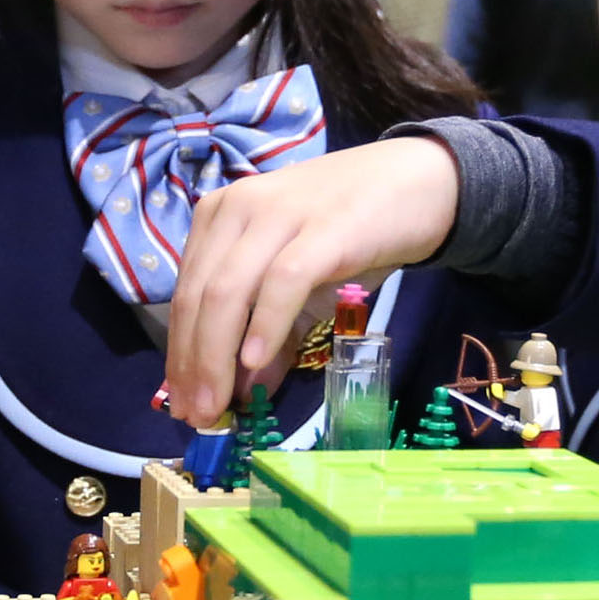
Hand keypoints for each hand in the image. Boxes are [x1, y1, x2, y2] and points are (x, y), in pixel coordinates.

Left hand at [162, 138, 460, 426]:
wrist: (419, 182)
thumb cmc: (352, 230)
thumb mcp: (300, 282)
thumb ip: (269, 331)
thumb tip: (242, 391)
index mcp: (221, 216)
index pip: (186, 295)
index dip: (179, 354)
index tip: (182, 404)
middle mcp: (238, 208)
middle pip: (198, 297)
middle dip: (192, 364)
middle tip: (198, 418)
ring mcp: (278, 213)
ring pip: (228, 292)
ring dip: (217, 357)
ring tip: (219, 405)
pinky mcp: (323, 228)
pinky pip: (282, 281)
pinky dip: (264, 324)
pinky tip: (257, 363)